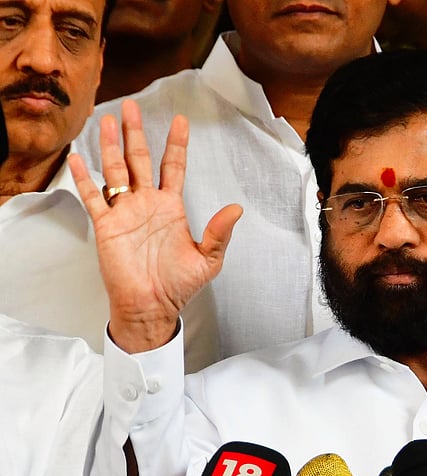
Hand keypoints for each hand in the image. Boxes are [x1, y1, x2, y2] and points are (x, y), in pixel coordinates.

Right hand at [67, 98, 241, 353]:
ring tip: (106, 120)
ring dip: (110, 146)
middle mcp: (147, 204)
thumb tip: (236, 209)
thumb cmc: (178, 285)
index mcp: (172, 207)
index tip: (181, 121)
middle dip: (136, 134)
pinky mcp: (107, 225)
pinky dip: (85, 178)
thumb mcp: (208, 259)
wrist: (152, 305)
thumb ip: (220, 232)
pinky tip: (78, 159)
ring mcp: (126, 212)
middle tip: (132, 107)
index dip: (177, 144)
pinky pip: (93, 197)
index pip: (174, 167)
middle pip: (141, 160)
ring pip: (116, 171)